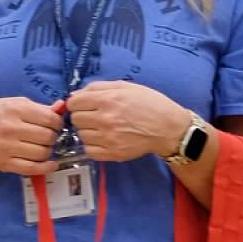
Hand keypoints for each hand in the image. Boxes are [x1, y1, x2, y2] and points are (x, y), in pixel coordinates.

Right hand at [0, 96, 65, 177]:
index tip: (56, 124)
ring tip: (44, 146)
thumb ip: (37, 106)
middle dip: (53, 136)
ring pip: (42, 153)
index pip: (50, 118)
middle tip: (49, 135)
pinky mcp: (4, 163)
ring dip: (48, 150)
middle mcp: (10, 128)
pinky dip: (46, 167)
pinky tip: (51, 163)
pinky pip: (32, 168)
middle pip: (48, 136)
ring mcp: (7, 147)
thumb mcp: (12, 103)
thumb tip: (61, 107)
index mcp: (14, 109)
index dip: (58, 123)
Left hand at [66, 81, 188, 162]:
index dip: (78, 102)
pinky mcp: (113, 153)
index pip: (73, 102)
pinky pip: (89, 151)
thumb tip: (75, 94)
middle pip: (75, 119)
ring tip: (103, 128)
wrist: (168, 128)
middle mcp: (105, 119)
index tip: (84, 104)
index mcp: (107, 99)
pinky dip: (94, 146)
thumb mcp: (126, 87)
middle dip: (83, 116)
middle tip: (96, 116)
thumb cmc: (150, 104)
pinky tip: (104, 139)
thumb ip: (98, 87)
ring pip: (81, 135)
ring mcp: (108, 138)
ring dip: (89, 131)